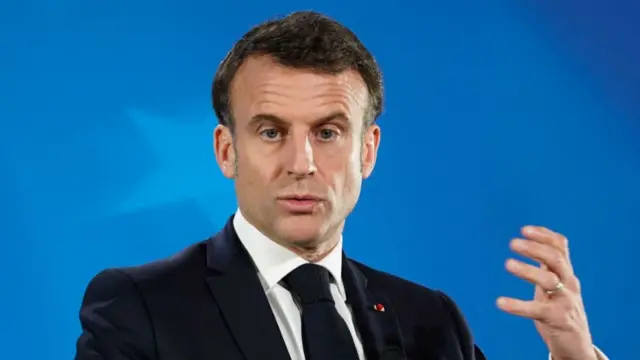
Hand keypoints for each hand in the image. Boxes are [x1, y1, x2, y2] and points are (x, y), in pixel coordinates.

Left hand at [497, 226, 597, 359]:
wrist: (578, 345)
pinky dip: (518, 305)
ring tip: (507, 264)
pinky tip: (500, 302)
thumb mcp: (557, 285)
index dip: (544, 235)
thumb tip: (531, 244)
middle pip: (556, 259)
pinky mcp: (558, 319)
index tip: (524, 229)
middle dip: (535, 248)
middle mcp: (569, 284)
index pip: (560, 247)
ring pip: (550, 280)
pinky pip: (536, 310)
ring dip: (528, 270)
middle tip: (512, 243)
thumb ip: (547, 267)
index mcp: (566, 273)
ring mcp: (566, 301)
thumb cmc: (562, 311)